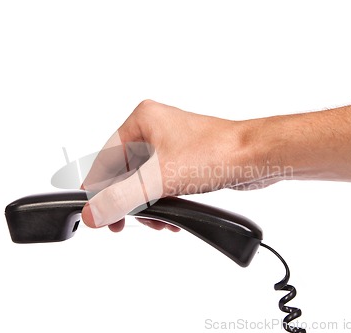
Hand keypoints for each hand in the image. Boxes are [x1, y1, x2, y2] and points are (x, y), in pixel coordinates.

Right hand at [81, 100, 277, 230]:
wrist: (257, 157)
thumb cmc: (216, 153)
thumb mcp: (159, 179)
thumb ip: (122, 198)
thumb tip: (93, 213)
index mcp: (143, 120)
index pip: (106, 157)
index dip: (98, 188)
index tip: (95, 212)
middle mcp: (154, 128)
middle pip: (124, 172)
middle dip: (128, 202)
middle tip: (124, 223)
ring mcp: (171, 144)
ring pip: (144, 181)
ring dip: (148, 206)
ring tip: (159, 222)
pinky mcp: (184, 160)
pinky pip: (162, 184)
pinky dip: (163, 202)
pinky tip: (172, 217)